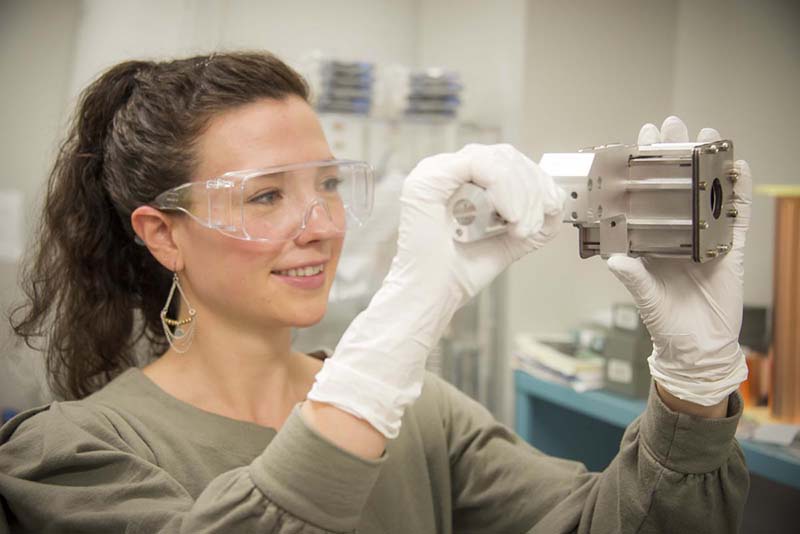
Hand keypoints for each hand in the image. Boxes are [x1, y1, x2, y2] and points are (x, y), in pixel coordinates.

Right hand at [395, 143, 564, 307]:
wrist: (432, 298)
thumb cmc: (456, 276)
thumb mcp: (508, 242)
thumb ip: (533, 222)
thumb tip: (557, 204)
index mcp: (459, 181)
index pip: (507, 161)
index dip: (536, 180)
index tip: (550, 209)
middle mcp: (445, 172)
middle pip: (506, 156)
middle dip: (533, 189)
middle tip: (533, 224)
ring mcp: (434, 172)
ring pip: (497, 159)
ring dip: (523, 193)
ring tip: (521, 226)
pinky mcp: (429, 179)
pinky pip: (479, 165)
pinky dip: (505, 188)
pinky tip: (510, 215)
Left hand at [607, 116, 750, 406]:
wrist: (698, 347)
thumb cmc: (666, 323)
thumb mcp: (645, 298)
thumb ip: (633, 277)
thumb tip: (615, 259)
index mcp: (652, 240)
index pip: (646, 196)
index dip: (643, 170)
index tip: (637, 141)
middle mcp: (677, 233)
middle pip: (676, 186)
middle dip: (675, 154)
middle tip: (673, 124)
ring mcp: (705, 238)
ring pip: (707, 192)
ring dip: (708, 164)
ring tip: (707, 135)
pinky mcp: (730, 248)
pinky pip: (737, 215)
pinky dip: (738, 192)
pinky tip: (738, 168)